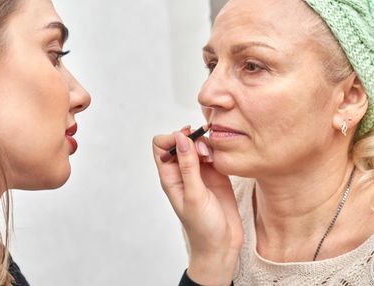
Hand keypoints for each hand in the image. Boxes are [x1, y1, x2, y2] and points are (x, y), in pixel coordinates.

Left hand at [153, 129, 242, 284]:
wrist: (222, 246)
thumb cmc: (203, 227)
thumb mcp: (194, 195)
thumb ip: (188, 166)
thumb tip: (180, 138)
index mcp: (170, 177)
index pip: (161, 146)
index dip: (172, 139)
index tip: (188, 142)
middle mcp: (183, 172)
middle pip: (181, 141)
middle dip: (193, 139)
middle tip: (205, 153)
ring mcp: (200, 172)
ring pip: (199, 145)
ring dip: (207, 145)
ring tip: (214, 158)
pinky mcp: (216, 175)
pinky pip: (215, 154)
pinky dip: (218, 152)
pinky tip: (223, 161)